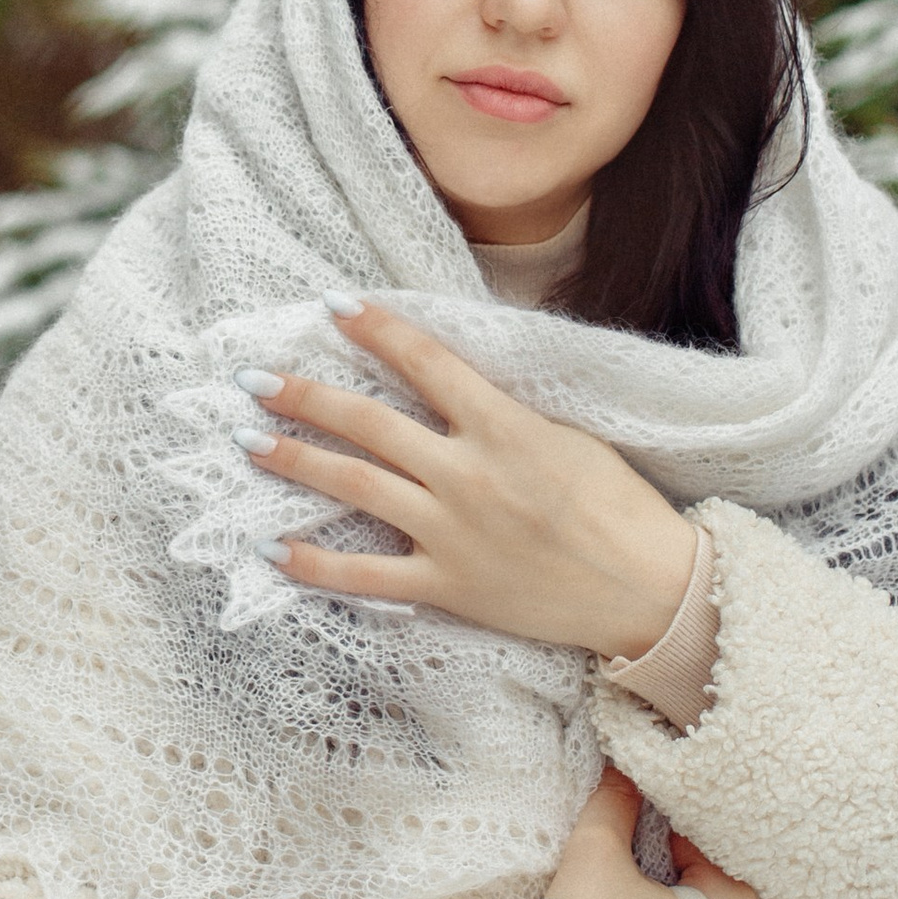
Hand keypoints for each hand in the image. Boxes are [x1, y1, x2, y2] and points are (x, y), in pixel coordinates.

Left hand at [245, 297, 698, 659]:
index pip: (425, 362)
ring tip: (247, 440)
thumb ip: (501, 412)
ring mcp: (453, 533)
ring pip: (356, 485)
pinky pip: (366, 575)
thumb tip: (447, 383)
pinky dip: (315, 563)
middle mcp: (468, 476)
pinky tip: (271, 545)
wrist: (649, 592)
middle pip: (369, 423)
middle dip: (305, 396)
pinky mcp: (448, 586)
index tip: (333, 305)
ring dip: (296, 460)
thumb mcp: (566, 435)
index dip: (377, 329)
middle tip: (254, 378)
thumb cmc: (618, 506)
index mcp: (503, 427)